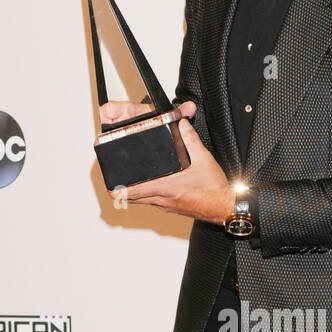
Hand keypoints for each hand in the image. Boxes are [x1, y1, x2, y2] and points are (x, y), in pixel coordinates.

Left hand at [101, 99, 235, 224]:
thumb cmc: (215, 190)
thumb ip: (191, 140)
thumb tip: (182, 124)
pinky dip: (144, 193)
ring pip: (140, 200)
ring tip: (127, 179)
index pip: (131, 192)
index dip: (115, 188)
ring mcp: (165, 205)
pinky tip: (149, 184)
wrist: (224, 207)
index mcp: (166, 188)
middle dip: (119, 188)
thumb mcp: (204, 159)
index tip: (107, 181)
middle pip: (130, 198)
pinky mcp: (170, 207)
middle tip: (112, 177)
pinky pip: (151, 201)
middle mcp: (162, 199)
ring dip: (131, 191)